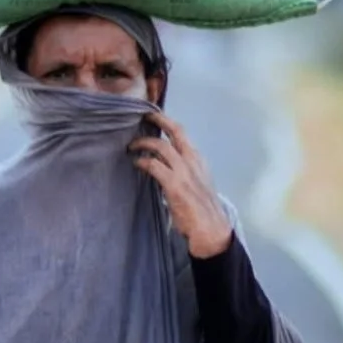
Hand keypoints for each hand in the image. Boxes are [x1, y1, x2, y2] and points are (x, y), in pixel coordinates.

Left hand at [129, 112, 233, 258]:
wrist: (210, 227)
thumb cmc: (202, 208)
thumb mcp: (197, 182)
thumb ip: (183, 170)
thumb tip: (164, 165)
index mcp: (198, 159)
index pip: (182, 133)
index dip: (167, 121)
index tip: (154, 115)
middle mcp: (192, 160)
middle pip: (174, 131)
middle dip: (156, 119)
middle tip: (141, 117)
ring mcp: (184, 171)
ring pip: (160, 146)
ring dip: (143, 143)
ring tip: (132, 146)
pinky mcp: (174, 184)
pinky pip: (153, 165)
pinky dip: (142, 161)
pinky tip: (136, 162)